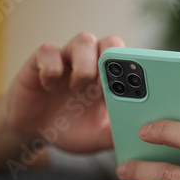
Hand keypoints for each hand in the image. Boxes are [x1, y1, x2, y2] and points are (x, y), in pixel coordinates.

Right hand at [4, 32, 123, 152]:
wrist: (37, 132)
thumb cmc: (73, 130)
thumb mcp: (100, 138)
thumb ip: (120, 135)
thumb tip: (143, 139)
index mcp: (111, 81)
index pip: (130, 61)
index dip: (132, 68)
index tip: (129, 86)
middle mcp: (92, 65)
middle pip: (111, 42)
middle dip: (112, 59)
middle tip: (104, 84)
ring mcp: (68, 61)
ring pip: (84, 40)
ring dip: (85, 63)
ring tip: (78, 86)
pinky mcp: (40, 62)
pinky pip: (49, 50)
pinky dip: (51, 68)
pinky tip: (49, 87)